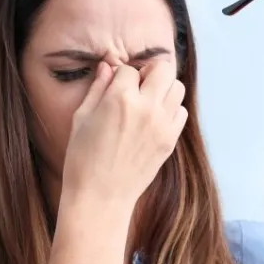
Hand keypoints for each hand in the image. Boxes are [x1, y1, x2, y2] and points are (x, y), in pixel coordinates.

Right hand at [61, 60, 186, 208]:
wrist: (100, 197)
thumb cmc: (83, 158)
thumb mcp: (81, 118)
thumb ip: (97, 88)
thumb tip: (107, 66)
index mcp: (120, 99)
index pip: (129, 69)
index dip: (120, 75)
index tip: (114, 87)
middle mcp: (146, 108)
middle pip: (162, 68)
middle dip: (149, 72)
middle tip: (137, 85)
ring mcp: (162, 124)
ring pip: (177, 87)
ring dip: (163, 88)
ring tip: (147, 102)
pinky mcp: (170, 140)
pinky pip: (181, 112)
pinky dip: (171, 110)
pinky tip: (154, 119)